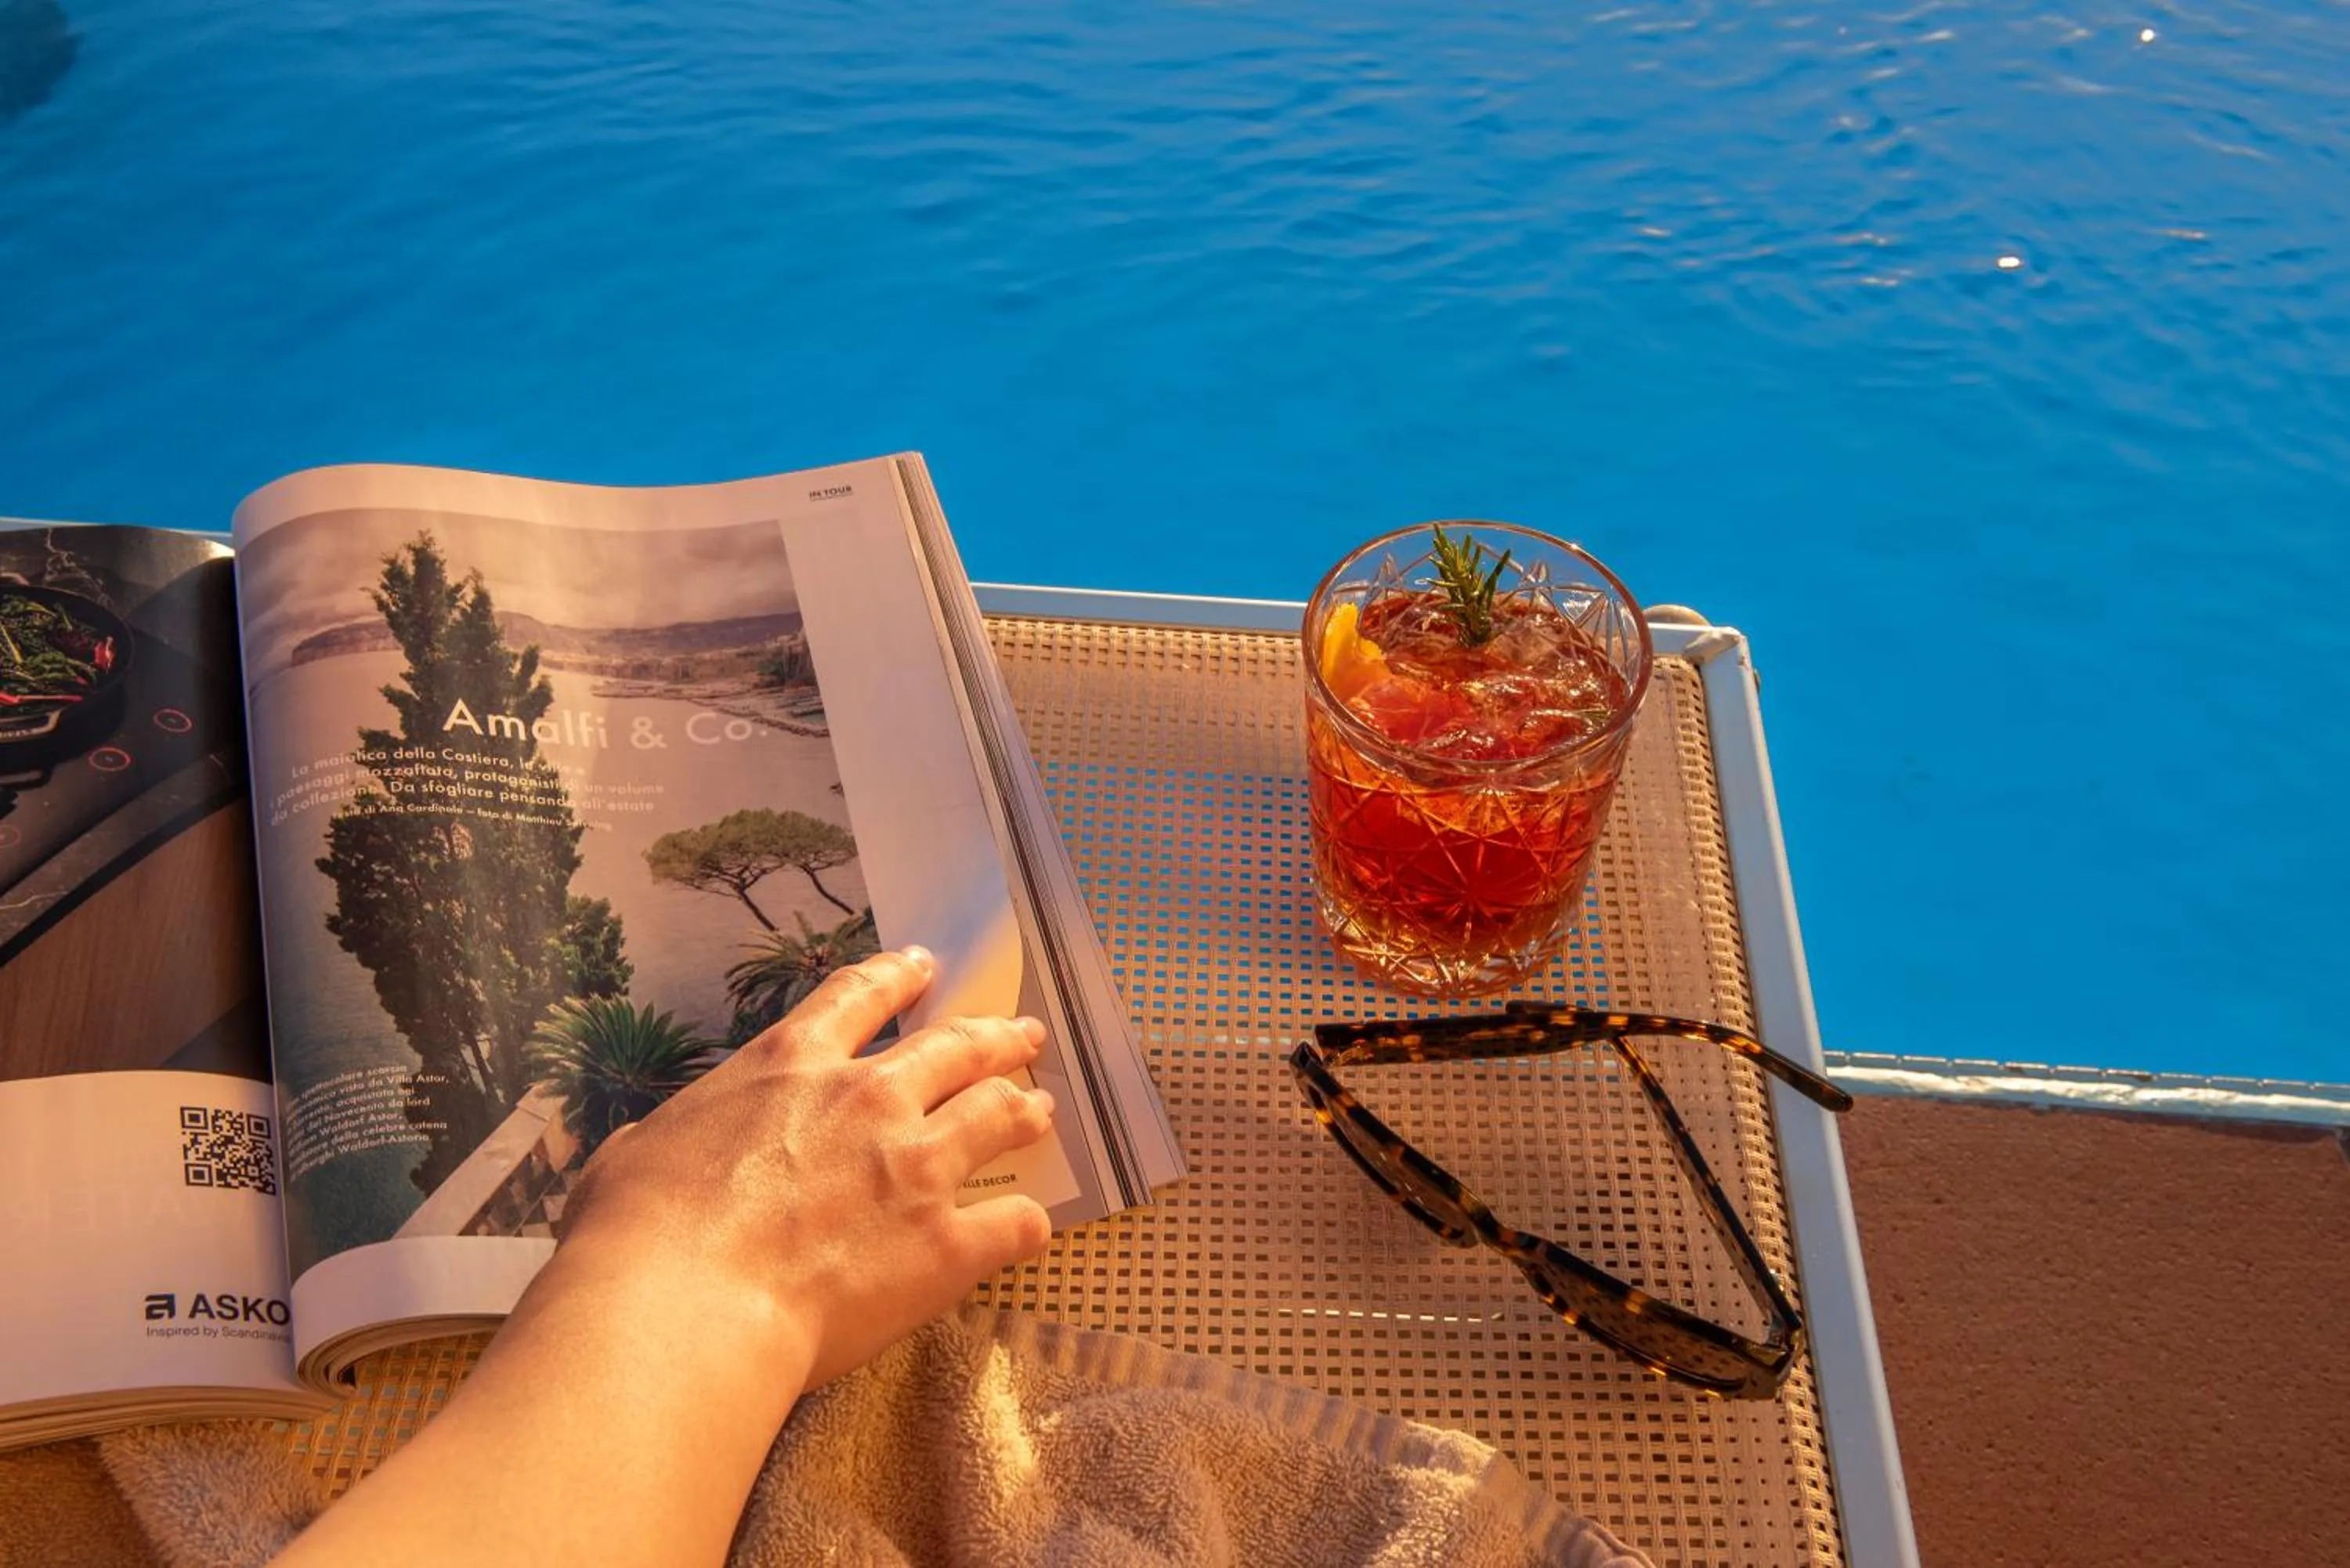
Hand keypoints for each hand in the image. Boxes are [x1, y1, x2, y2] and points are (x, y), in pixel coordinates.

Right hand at [554, 946, 1057, 1389]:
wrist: (683, 1305)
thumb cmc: (637, 1233)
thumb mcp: (635, 1155)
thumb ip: (667, 1141)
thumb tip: (644, 1161)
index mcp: (790, 1065)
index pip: (859, 995)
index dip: (899, 976)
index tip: (926, 965)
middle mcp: (867, 1099)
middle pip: (954, 1048)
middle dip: (996, 1038)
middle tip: (1023, 1035)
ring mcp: (916, 1166)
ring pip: (999, 1115)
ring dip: (1025, 1108)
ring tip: (1041, 1109)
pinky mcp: (945, 1244)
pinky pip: (1014, 1224)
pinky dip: (1027, 1222)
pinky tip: (1031, 1226)